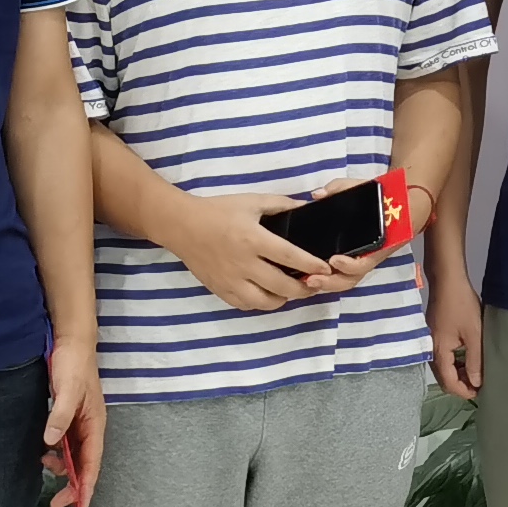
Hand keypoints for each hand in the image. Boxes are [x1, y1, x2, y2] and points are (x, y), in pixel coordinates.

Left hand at [41, 339, 104, 495]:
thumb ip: (59, 417)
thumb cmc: (73, 365)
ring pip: (75, 455)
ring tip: (44, 468)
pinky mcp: (69, 417)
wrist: (71, 341)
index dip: (87, 486)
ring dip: (63, 468)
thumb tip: (51, 444)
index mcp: (95, 423)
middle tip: (56, 504)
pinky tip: (44, 454)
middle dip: (75, 485)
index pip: (92, 462)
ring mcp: (80, 422)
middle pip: (85, 464)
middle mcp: (90, 427)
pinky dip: (57, 454)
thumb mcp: (66, 390)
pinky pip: (65, 444)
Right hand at [163, 189, 339, 311]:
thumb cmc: (218, 210)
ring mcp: (230, 281)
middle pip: (282, 286)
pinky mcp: (220, 290)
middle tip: (314, 284)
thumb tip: (306, 208)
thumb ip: (281, 205)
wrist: (182, 225)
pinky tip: (269, 295)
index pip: (290, 257)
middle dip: (304, 288)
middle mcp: (243, 264)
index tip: (326, 267)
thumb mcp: (252, 201)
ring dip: (283, 299)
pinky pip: (246, 305)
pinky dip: (261, 303)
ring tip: (293, 291)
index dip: (311, 264)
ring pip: (265, 302)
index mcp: (253, 239)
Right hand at [426, 264, 485, 400]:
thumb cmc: (462, 306)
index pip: (448, 383)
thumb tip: (476, 383)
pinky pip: (442, 357)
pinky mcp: (433, 336)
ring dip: (458, 373)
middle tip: (479, 383)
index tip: (480, 393)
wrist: (447, 281)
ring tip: (475, 372)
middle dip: (460, 384)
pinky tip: (466, 358)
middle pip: (443, 378)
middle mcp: (430, 351)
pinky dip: (454, 362)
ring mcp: (430, 343)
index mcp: (439, 353)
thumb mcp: (474, 334)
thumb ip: (474, 360)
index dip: (464, 392)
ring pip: (442, 368)